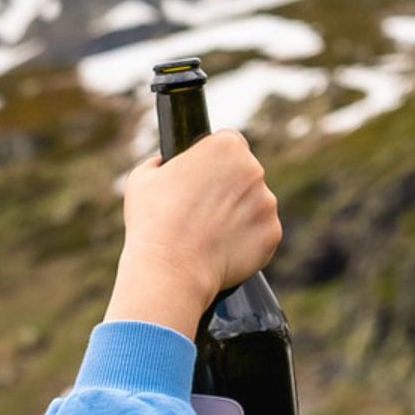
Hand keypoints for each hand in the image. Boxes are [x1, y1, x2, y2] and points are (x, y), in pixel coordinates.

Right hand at [104, 133, 282, 337]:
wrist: (169, 270)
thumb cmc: (152, 223)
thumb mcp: (142, 179)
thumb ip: (160, 163)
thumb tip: (163, 164)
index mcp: (226, 147)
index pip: (228, 144)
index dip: (212, 161)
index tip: (200, 179)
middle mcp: (254, 170)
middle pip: (245, 174)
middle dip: (228, 188)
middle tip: (200, 212)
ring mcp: (266, 203)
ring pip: (254, 205)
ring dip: (238, 215)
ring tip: (208, 235)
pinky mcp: (272, 234)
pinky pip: (260, 234)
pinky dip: (245, 242)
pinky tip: (220, 250)